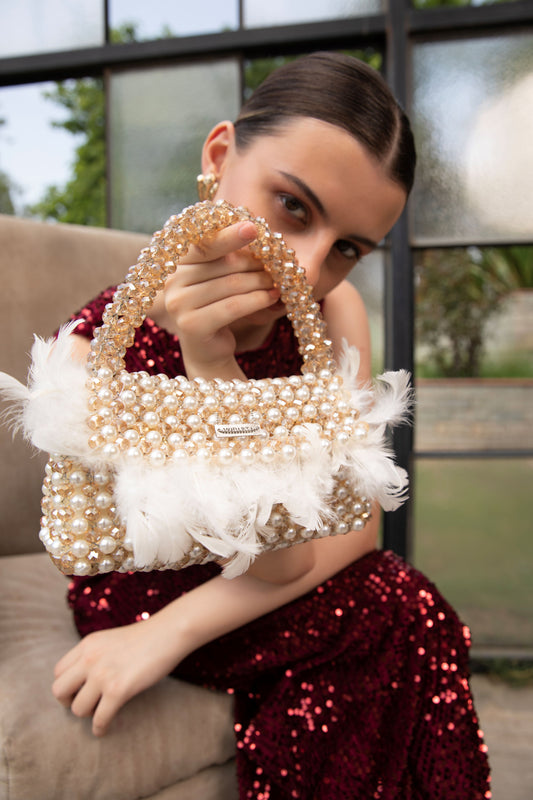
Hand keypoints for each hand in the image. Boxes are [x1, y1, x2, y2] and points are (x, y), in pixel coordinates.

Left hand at [52, 618, 180, 736]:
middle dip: (68, 702)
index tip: (77, 691)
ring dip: (87, 714)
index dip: (66, 685)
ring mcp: (103, 675)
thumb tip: (85, 679)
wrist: (168, 633)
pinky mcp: (118, 690)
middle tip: (83, 704)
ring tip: (99, 712)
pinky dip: (100, 728)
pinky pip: (99, 719)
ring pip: (77, 709)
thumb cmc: (146, 637)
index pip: (58, 672)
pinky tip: (104, 729)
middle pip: (59, 691)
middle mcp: (89, 659)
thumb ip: (95, 655)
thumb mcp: (110, 640)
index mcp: (87, 645)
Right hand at [163, 220, 279, 378]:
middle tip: (278, 269)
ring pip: (231, 285)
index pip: (206, 245)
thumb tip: (258, 238)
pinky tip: (273, 298)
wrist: (208, 350)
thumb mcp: (225, 280)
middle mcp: (172, 281)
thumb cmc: (220, 308)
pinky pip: (233, 307)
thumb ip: (233, 259)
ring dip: (260, 283)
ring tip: (278, 285)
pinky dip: (257, 301)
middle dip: (255, 266)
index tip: (254, 228)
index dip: (229, 236)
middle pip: (224, 266)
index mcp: (178, 263)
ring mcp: (178, 304)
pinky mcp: (191, 325)